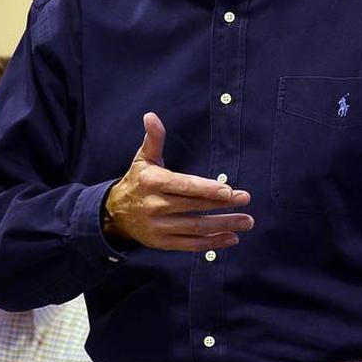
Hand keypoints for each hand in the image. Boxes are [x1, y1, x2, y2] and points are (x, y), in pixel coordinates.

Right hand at [103, 112, 253, 250]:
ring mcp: (159, 227)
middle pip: (194, 207)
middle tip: (245, 199)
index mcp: (153, 182)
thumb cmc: (137, 181)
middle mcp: (155, 206)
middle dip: (222, 204)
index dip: (206, 189)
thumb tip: (151, 116)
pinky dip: (212, 243)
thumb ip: (153, 139)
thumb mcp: (143, 159)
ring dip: (223, 225)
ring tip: (247, 221)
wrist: (114, 214)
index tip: (229, 190)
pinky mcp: (162, 243)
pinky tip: (232, 238)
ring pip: (196, 228)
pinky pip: (191, 244)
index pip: (184, 186)